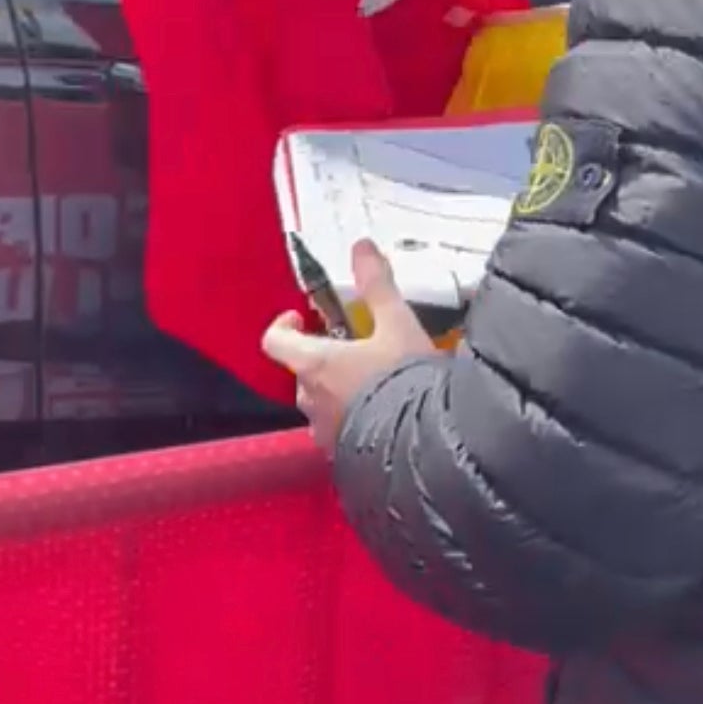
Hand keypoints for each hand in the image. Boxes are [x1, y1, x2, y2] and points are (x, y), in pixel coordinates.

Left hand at [262, 240, 436, 452]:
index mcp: (314, 363)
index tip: (303, 317)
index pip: (274, 341)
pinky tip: (384, 413)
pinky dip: (352, 417)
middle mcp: (310, 399)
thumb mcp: (397, 323)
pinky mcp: (344, 456)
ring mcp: (325, 432)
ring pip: (320, 402)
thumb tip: (361, 247)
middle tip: (354, 346)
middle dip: (322, 357)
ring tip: (373, 381)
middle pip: (301, 370)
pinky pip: (339, 430)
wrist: (428, 445)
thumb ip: (377, 285)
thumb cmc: (404, 377)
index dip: (284, 325)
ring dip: (337, 389)